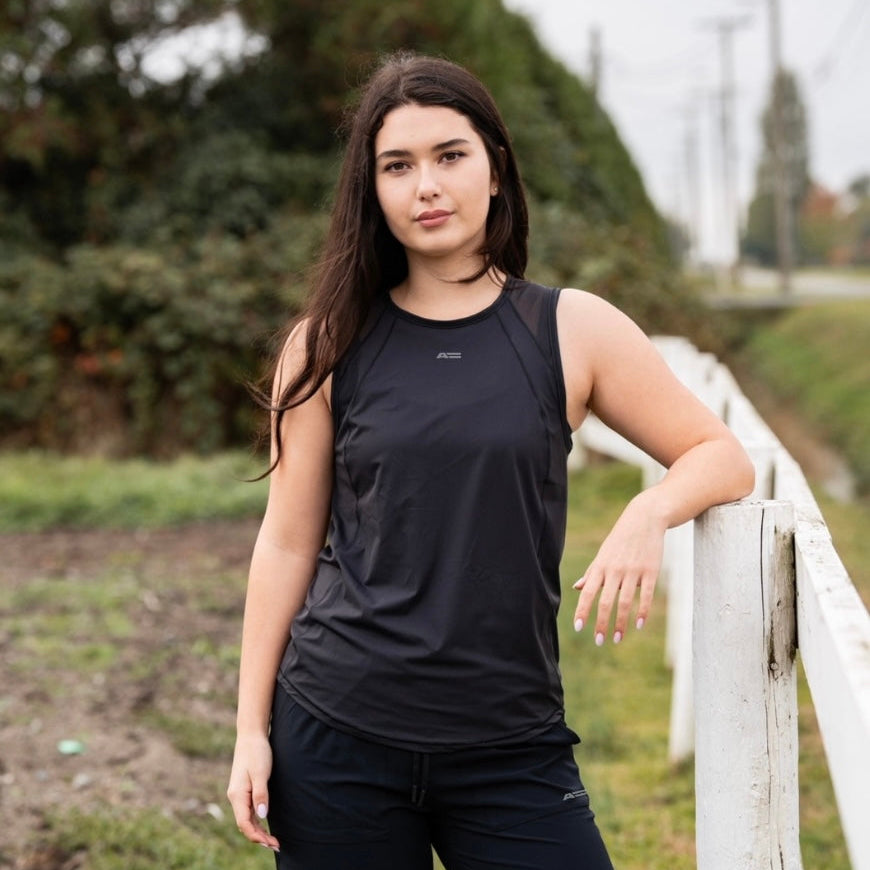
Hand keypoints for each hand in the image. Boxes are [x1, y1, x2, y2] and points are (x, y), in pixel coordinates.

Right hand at [226, 733, 280, 852]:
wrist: (251, 736)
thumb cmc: (256, 752)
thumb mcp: (261, 772)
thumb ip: (261, 794)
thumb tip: (262, 816)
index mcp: (237, 795)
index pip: (244, 823)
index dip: (257, 836)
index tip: (271, 843)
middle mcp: (236, 797)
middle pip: (245, 824)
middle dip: (259, 837)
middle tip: (277, 845)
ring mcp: (239, 794)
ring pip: (247, 819)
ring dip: (258, 831)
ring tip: (273, 840)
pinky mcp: (244, 789)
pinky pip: (248, 811)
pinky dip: (256, 821)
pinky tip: (264, 825)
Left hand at [572, 492, 665, 644]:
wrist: (644, 519)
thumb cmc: (620, 539)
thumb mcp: (603, 554)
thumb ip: (592, 573)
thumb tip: (577, 588)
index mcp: (601, 566)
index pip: (588, 593)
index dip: (582, 610)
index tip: (579, 628)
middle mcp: (615, 570)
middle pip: (605, 601)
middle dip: (601, 623)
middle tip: (599, 641)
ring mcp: (633, 571)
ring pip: (625, 601)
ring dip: (621, 623)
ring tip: (617, 639)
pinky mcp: (650, 571)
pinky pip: (646, 595)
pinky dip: (642, 611)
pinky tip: (638, 624)